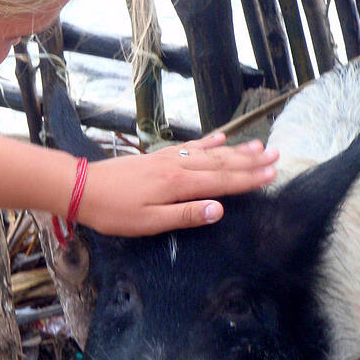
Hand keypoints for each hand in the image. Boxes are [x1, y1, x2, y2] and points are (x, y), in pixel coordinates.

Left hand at [76, 133, 277, 235]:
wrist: (81, 187)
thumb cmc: (113, 212)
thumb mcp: (149, 223)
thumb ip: (185, 215)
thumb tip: (218, 210)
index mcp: (178, 185)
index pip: (222, 182)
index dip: (249, 180)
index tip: (273, 175)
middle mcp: (177, 167)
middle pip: (221, 164)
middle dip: (250, 162)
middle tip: (277, 157)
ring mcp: (167, 158)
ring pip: (209, 153)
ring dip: (235, 150)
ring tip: (259, 146)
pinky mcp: (157, 156)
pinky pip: (189, 146)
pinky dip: (207, 141)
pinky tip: (220, 136)